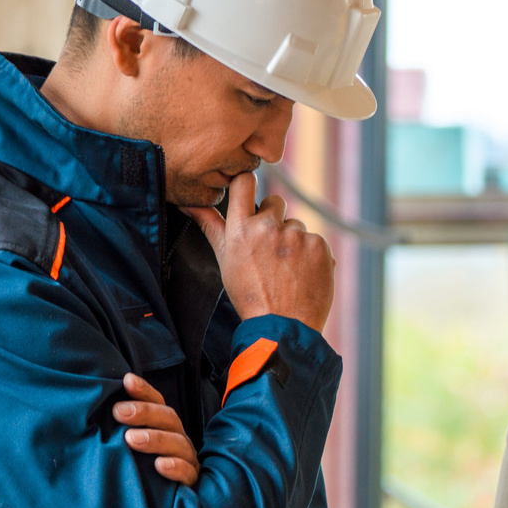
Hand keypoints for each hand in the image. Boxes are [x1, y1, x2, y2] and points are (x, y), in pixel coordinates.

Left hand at [113, 373, 199, 485]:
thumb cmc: (140, 471)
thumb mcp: (129, 447)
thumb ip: (120, 430)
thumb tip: (96, 410)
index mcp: (164, 427)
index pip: (158, 402)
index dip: (145, 391)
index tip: (127, 381)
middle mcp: (177, 439)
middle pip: (169, 419)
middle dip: (145, 413)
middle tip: (119, 412)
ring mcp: (187, 461)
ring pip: (178, 443)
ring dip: (155, 439)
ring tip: (131, 439)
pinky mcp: (191, 484)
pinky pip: (188, 473)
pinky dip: (175, 468)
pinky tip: (160, 466)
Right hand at [181, 173, 333, 332]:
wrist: (283, 326)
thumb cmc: (249, 294)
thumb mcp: (224, 259)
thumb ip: (210, 225)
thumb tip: (188, 203)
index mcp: (241, 228)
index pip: (245, 181)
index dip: (249, 186)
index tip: (251, 197)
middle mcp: (269, 227)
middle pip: (275, 202)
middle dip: (274, 220)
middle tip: (270, 251)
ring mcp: (297, 235)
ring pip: (296, 224)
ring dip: (293, 241)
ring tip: (286, 269)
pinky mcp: (320, 246)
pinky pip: (315, 240)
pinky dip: (311, 254)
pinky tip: (302, 274)